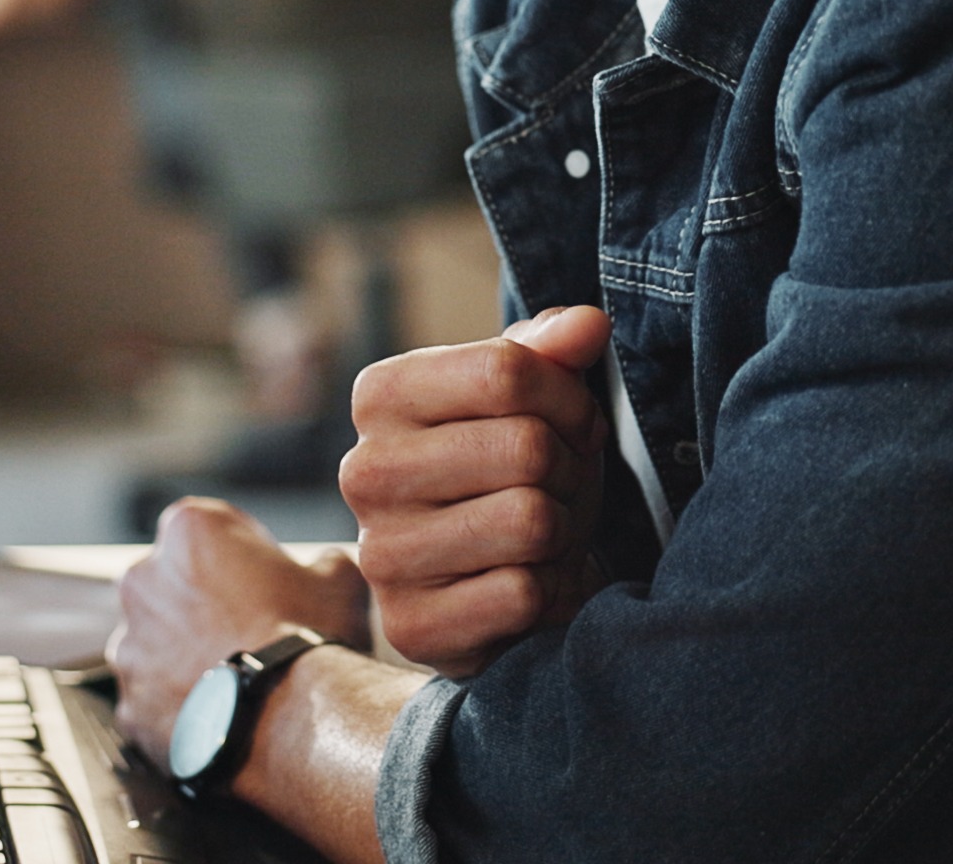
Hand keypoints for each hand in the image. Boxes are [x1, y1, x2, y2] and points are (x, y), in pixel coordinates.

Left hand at [109, 498, 370, 756]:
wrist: (292, 726)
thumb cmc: (313, 640)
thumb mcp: (339, 580)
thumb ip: (321, 562)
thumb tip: (323, 567)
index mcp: (189, 532)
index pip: (208, 529)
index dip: (241, 555)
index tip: (265, 582)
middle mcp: (143, 580)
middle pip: (172, 584)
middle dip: (203, 604)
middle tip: (251, 632)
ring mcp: (128, 645)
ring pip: (156, 644)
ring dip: (186, 656)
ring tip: (237, 680)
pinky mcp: (128, 703)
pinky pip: (154, 699)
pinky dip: (180, 706)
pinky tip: (221, 715)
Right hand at [341, 305, 612, 677]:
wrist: (492, 590)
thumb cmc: (514, 474)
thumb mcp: (534, 400)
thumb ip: (554, 352)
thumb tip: (588, 324)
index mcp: (381, 395)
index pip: (507, 370)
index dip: (566, 398)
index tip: (568, 422)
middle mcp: (365, 471)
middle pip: (526, 447)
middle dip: (570, 469)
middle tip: (559, 486)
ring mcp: (381, 554)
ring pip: (530, 521)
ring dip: (564, 531)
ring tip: (544, 535)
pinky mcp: (410, 627)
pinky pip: (522, 593)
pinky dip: (548, 592)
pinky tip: (528, 586)